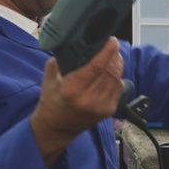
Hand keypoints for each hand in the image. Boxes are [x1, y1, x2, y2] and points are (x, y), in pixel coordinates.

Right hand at [31, 38, 123, 166]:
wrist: (56, 128)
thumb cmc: (52, 100)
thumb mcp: (50, 77)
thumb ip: (62, 58)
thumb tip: (75, 41)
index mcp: (72, 89)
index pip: (97, 66)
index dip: (107, 51)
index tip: (111, 40)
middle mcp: (88, 99)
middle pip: (110, 71)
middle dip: (114, 55)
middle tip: (111, 46)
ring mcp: (100, 107)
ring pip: (117, 78)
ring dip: (117, 65)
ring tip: (112, 57)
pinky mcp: (108, 111)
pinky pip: (118, 88)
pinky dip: (117, 77)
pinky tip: (111, 72)